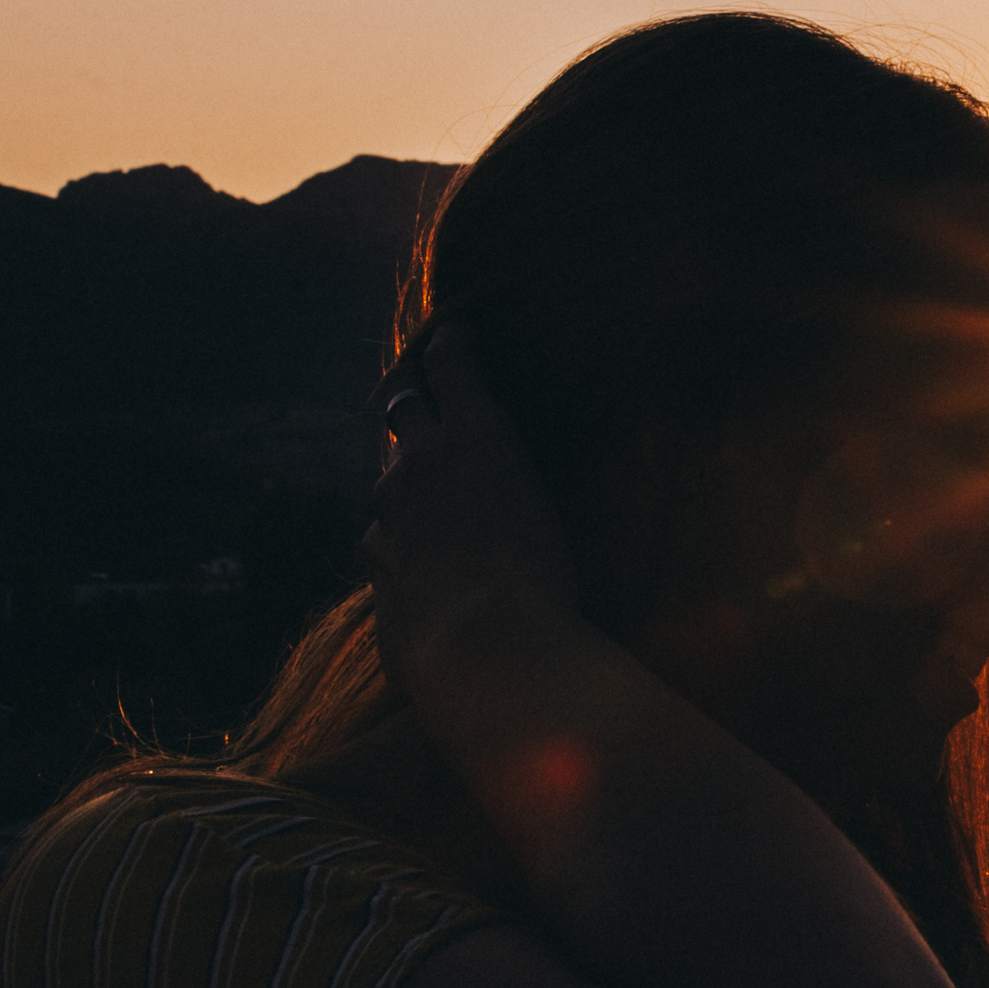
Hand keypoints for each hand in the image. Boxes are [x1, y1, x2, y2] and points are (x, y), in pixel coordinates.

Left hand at [363, 325, 581, 704]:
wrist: (489, 653)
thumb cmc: (547, 580)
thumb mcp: (562, 509)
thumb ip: (543, 477)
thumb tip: (610, 474)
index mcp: (473, 435)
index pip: (449, 364)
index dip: (450, 344)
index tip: (453, 334)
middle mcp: (419, 463)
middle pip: (402, 407)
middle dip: (413, 396)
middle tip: (421, 395)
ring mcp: (390, 515)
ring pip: (387, 476)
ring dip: (406, 475)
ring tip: (427, 489)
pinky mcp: (378, 564)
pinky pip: (379, 535)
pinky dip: (395, 534)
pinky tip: (413, 553)